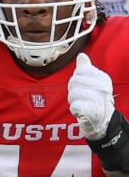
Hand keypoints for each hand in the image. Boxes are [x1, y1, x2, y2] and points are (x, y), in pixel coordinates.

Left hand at [69, 53, 128, 172]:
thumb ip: (86, 69)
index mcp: (102, 78)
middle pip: (74, 81)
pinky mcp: (92, 111)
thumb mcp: (92, 82)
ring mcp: (98, 98)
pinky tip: (81, 110)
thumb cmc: (94, 100)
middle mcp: (102, 86)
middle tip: (81, 97)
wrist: (101, 121)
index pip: (80, 71)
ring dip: (73, 101)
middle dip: (73, 90)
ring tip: (82, 104)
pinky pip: (75, 105)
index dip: (76, 80)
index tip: (83, 86)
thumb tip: (81, 56)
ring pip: (73, 93)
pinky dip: (75, 108)